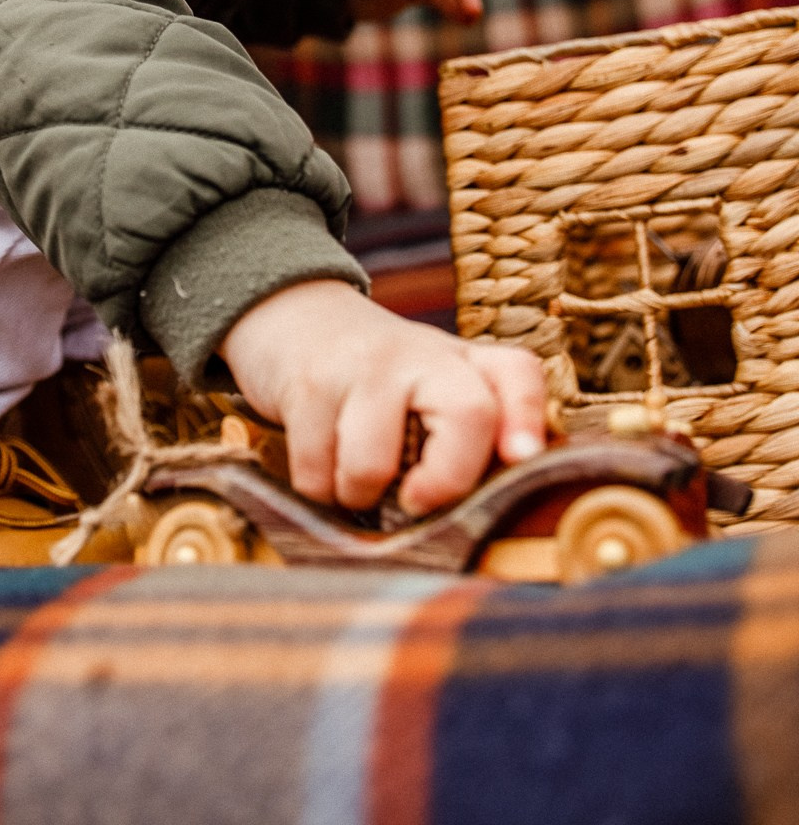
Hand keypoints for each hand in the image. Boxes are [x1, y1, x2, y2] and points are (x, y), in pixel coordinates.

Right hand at [218, 280, 544, 515]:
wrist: (297, 322)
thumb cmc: (381, 382)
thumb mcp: (433, 392)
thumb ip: (472, 438)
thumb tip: (502, 502)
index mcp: (464, 362)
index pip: (517, 374)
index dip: (527, 417)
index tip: (522, 457)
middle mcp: (424, 354)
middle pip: (469, 414)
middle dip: (446, 481)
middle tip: (415, 502)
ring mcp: (366, 365)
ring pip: (372, 466)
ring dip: (358, 495)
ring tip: (356, 478)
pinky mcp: (311, 384)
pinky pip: (317, 475)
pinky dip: (319, 489)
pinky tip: (323, 463)